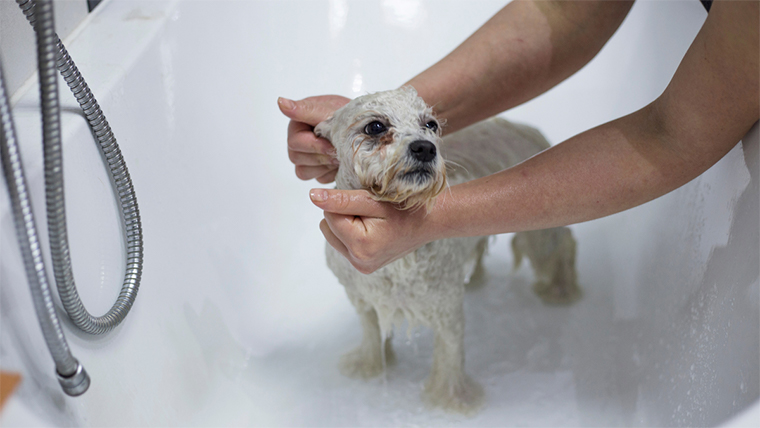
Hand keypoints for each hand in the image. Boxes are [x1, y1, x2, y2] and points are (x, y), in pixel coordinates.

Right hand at [278, 95, 349, 182]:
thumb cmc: (349, 116)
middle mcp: (298, 140)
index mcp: (298, 124)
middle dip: (321, 156)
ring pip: (304, 171)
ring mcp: (306, 157)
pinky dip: (330, 172)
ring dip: (325, 165)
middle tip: (339, 151)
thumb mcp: (330, 110)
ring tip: (340, 155)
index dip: (315, 146)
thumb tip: (281, 102)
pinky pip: (317, 178)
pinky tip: (339, 163)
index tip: (332, 145)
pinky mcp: (316, 170)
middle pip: (296, 158)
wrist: (368, 130)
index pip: (295, 142)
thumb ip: (306, 110)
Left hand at [310, 188, 435, 273]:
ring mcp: (362, 266)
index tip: (366, 202)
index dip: (344, 203)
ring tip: (372, 221)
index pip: (329, 215)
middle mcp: (359, 261)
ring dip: (346, 224)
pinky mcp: (365, 266)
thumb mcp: (373, 200)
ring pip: (333, 235)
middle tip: (370, 212)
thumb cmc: (407, 208)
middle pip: (328, 227)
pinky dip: (352, 233)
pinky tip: (372, 229)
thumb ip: (341, 199)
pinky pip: (344, 244)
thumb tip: (312, 197)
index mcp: (361, 245)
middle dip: (343, 215)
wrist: (431, 222)